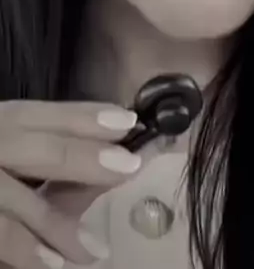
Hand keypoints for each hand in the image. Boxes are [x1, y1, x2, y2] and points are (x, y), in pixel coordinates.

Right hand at [0, 99, 141, 267]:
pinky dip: (22, 247)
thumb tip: (105, 167)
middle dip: (77, 154)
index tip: (125, 121)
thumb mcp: (10, 160)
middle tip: (127, 166)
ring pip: (6, 196)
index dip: (77, 116)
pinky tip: (52, 264)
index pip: (30, 114)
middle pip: (25, 146)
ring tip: (94, 250)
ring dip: (51, 221)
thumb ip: (46, 165)